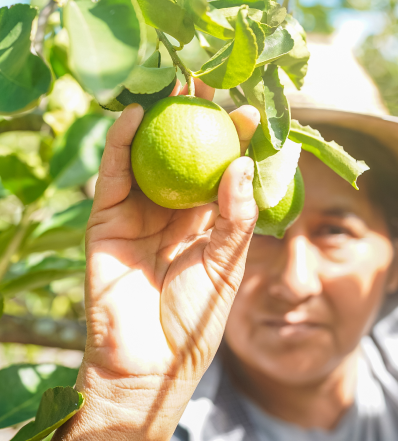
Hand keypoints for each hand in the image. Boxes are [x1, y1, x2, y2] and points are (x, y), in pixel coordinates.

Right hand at [84, 81, 259, 380]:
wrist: (150, 362)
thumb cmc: (195, 319)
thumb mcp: (227, 264)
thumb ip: (236, 216)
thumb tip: (242, 165)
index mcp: (206, 223)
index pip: (220, 171)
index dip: (233, 141)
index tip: (248, 113)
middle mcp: (173, 212)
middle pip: (184, 154)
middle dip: (194, 117)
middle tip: (208, 77)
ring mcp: (138, 214)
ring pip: (147, 156)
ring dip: (157, 118)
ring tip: (173, 81)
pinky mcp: (105, 219)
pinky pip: (113, 174)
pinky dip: (121, 144)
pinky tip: (139, 114)